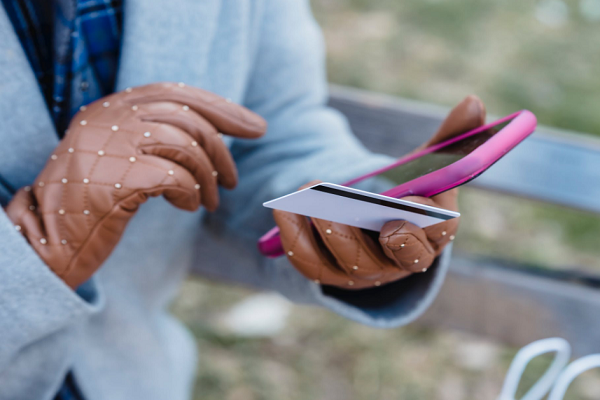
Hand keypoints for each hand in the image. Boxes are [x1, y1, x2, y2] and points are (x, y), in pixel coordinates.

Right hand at [5, 83, 265, 287]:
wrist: (48, 242)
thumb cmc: (91, 204)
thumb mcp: (118, 158)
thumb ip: (154, 139)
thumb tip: (214, 137)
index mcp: (109, 108)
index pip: (175, 93)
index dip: (221, 109)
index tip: (255, 127)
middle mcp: (108, 118)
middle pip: (187, 116)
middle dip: (222, 149)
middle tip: (234, 181)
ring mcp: (110, 144)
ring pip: (185, 144)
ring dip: (209, 177)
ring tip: (210, 202)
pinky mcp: (116, 178)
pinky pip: (176, 176)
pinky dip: (192, 192)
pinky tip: (188, 206)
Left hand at [273, 95, 484, 289]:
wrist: (371, 222)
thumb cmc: (404, 193)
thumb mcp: (425, 165)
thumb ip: (449, 138)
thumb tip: (473, 101)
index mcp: (432, 235)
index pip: (439, 236)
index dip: (427, 220)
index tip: (413, 196)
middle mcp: (400, 262)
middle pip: (390, 259)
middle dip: (370, 231)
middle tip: (343, 204)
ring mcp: (364, 274)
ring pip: (347, 262)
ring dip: (327, 228)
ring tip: (307, 193)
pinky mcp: (330, 275)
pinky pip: (310, 263)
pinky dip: (295, 236)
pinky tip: (285, 206)